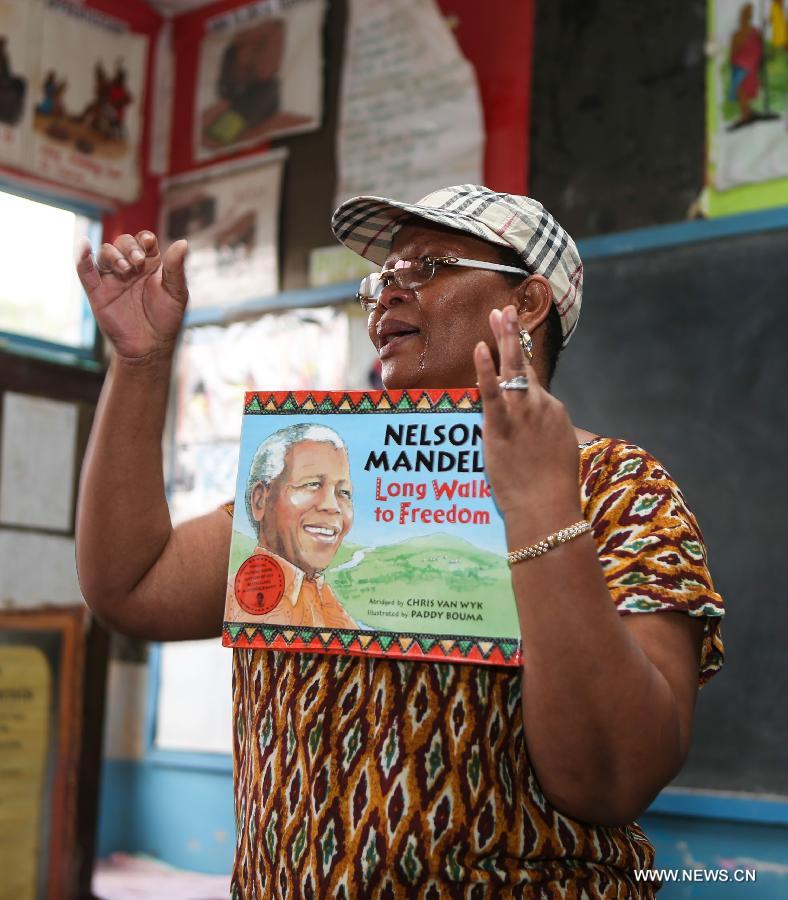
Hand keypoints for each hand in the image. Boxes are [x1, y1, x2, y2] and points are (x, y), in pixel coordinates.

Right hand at [76, 231, 188, 362]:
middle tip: (138, 262)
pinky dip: (81, 257)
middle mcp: (130, 267)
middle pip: (123, 242)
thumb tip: (183, 242)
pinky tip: (83, 245)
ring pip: (105, 253)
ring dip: (113, 255)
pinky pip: (85, 271)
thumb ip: (176, 268)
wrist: (150, 346)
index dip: (144, 239)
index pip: (144, 241)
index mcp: (151, 264)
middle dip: (129, 247)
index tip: (148, 244)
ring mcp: (112, 278)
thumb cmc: (166, 319)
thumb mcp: (176, 293)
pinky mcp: (97, 292)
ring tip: (126, 269)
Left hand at [473, 305, 581, 524]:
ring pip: (512, 369)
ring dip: (504, 338)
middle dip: (513, 336)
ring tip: (498, 314)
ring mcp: (522, 414)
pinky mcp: (502, 426)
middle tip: (505, 312)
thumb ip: (547, 438)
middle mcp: (541, 405)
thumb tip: (540, 436)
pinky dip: (486, 369)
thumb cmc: (553, 491)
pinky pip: (492, 392)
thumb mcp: (558, 456)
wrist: (547, 510)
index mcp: (554, 412)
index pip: (533, 386)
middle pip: (524, 365)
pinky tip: (480, 348)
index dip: (519, 373)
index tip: (511, 356)